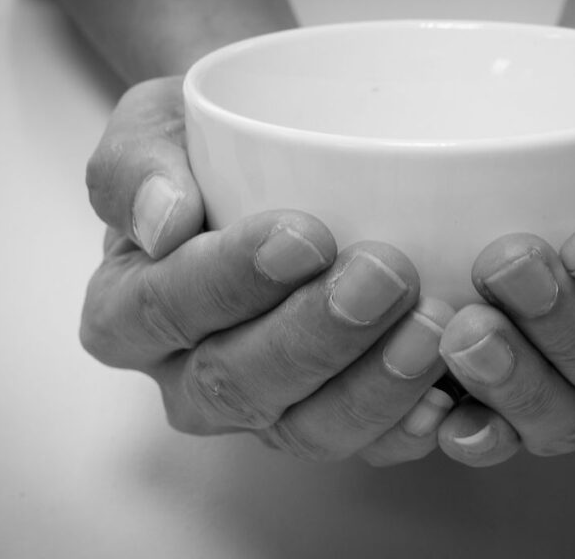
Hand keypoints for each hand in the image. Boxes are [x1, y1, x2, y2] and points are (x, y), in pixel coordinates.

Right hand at [80, 77, 456, 464]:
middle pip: (237, 383)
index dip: (230, 281)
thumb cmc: (211, 150)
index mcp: (128, 312)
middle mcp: (188, 377)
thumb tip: (161, 222)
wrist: (279, 168)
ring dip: (372, 385)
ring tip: (429, 326)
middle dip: (315, 334)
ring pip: (305, 429)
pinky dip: (407, 428)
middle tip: (383, 275)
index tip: (302, 236)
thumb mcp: (156, 126)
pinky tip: (445, 395)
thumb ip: (136, 164)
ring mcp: (264, 411)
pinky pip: (365, 448)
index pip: (162, 311)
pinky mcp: (329, 423)